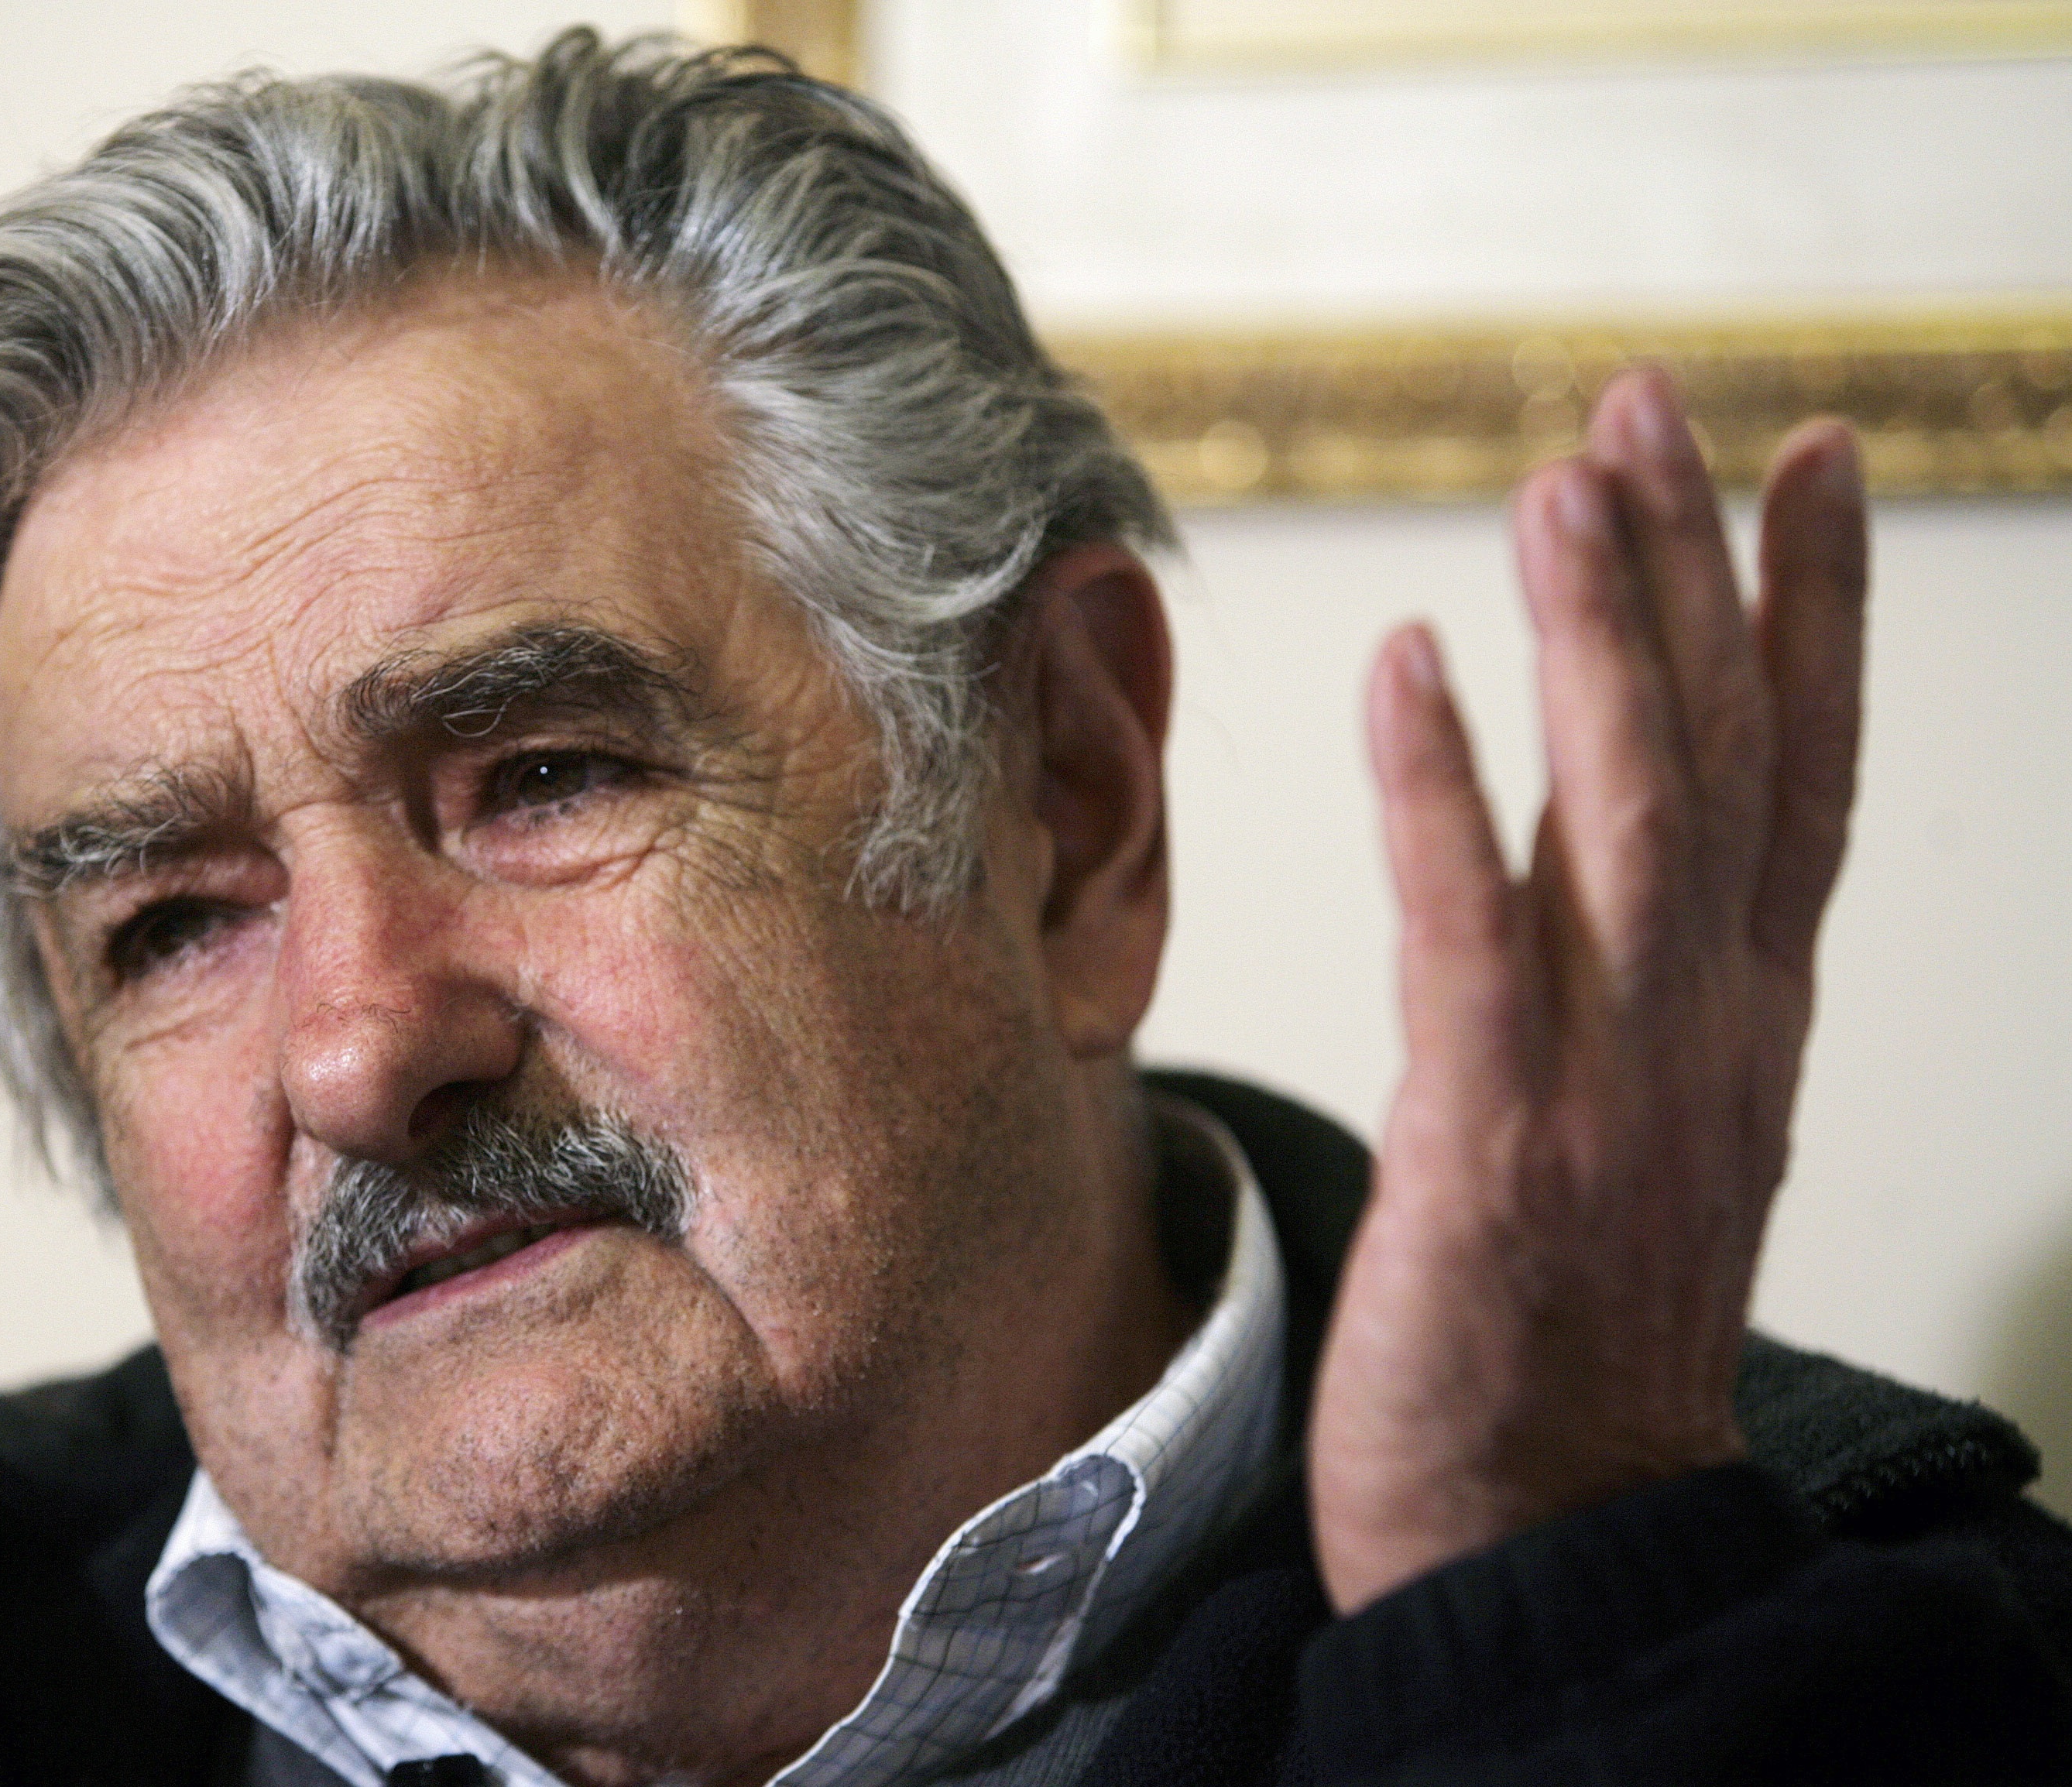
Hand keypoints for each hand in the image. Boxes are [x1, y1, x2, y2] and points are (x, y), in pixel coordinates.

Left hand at [1308, 369, 1869, 1614]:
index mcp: (1747, 1022)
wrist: (1551, 1532)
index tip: (1806, 458)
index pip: (1805, 777)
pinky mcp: (1497, 1140)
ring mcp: (1614, 1082)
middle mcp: (1708, 1029)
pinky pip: (1475, 934)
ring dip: (1603, 636)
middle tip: (1647, 402)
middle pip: (1729, 756)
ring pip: (1634, 813)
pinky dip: (1446, 791)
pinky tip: (1414, 663)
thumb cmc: (1574, 1325)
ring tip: (1564, 475)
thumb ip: (1624, 967)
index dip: (1812, 611)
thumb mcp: (1640, 1121)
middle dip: (1695, 567)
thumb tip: (1582, 815)